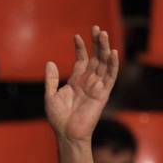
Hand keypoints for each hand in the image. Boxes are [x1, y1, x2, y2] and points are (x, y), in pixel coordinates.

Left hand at [44, 26, 118, 144]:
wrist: (66, 134)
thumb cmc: (58, 118)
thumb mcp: (50, 95)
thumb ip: (51, 79)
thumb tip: (50, 62)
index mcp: (76, 81)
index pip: (82, 60)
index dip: (81, 48)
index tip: (77, 36)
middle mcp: (88, 82)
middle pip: (95, 58)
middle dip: (96, 43)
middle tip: (97, 28)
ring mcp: (96, 87)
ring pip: (104, 64)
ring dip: (105, 49)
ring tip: (103, 34)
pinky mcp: (103, 94)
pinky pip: (110, 77)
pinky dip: (113, 65)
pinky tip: (113, 52)